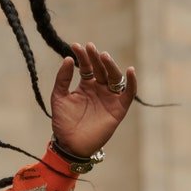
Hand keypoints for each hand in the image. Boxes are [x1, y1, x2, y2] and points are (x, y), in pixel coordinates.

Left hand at [50, 42, 136, 157]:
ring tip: (103, 56)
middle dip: (96, 58)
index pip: (87, 66)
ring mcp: (109, 98)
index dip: (83, 56)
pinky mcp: (119, 109)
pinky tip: (130, 71)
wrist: (70, 145)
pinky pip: (129, 94)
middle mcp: (99, 89)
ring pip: (114, 77)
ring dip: (111, 66)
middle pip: (101, 69)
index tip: (76, 46)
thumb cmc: (63, 123)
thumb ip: (63, 78)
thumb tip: (68, 59)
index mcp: (85, 85)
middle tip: (91, 47)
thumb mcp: (59, 97)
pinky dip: (132, 82)